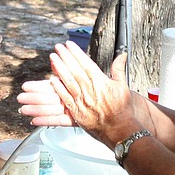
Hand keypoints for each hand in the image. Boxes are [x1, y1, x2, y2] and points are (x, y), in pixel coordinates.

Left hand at [18, 42, 133, 142]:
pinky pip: (65, 98)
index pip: (86, 63)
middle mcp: (90, 90)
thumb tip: (121, 56)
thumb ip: (118, 69)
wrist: (120, 129)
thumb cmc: (122, 110)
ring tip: (53, 59)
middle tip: (58, 48)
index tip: (69, 45)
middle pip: (75, 70)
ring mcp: (83, 101)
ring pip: (69, 81)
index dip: (76, 53)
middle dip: (65, 57)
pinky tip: (52, 80)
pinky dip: (58, 89)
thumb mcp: (122, 86)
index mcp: (101, 82)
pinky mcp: (77, 112)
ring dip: (59, 69)